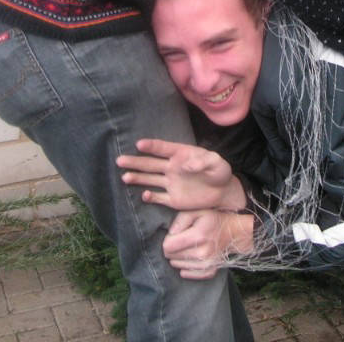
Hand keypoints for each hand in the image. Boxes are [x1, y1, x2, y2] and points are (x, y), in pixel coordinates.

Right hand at [117, 138, 244, 211]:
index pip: (163, 148)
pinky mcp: (173, 199)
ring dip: (138, 178)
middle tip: (120, 160)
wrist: (223, 192)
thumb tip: (188, 163)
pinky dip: (151, 197)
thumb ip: (204, 161)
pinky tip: (144, 195)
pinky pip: (159, 197)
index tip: (139, 144)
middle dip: (135, 162)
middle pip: (150, 164)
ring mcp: (171, 183)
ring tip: (124, 177)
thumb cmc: (220, 172)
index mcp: (181, 154)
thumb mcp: (217, 163)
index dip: (151, 146)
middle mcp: (172, 168)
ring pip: (150, 180)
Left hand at [163, 209, 254, 278]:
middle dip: (173, 248)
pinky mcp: (209, 271)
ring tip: (189, 246)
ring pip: (177, 265)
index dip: (168, 239)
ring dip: (179, 257)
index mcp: (198, 235)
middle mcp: (203, 253)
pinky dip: (185, 266)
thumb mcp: (198, 211)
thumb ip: (181, 219)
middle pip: (171, 257)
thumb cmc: (213, 220)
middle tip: (182, 239)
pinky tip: (191, 256)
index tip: (176, 234)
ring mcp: (207, 264)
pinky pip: (187, 274)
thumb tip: (170, 234)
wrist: (235, 233)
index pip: (168, 246)